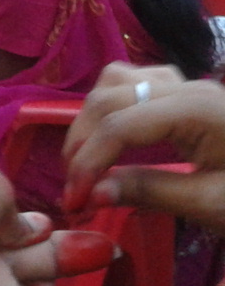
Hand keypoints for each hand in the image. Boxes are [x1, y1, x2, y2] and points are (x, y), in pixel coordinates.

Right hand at [63, 61, 224, 223]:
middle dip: (82, 141)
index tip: (74, 202)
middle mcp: (188, 86)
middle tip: (74, 188)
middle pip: (109, 96)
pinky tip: (112, 135)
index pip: (120, 126)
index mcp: (197, 111)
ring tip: (86, 158)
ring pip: (117, 80)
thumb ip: (150, 192)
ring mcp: (188, 84)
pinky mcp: (189, 94)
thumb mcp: (213, 206)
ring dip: (92, 117)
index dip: (87, 162)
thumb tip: (92, 192)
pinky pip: (134, 82)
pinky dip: (111, 105)